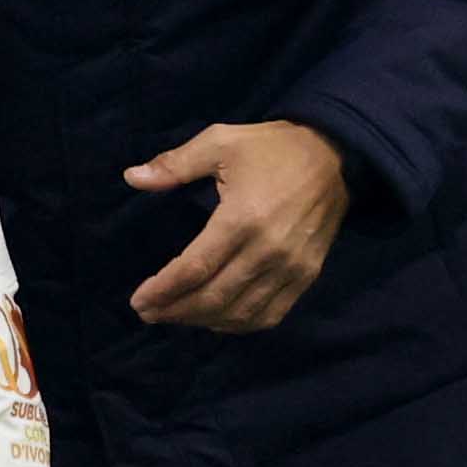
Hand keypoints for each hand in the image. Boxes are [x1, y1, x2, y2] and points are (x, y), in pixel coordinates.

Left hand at [123, 118, 347, 331]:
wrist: (335, 155)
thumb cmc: (272, 148)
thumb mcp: (220, 141)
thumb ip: (175, 164)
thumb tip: (131, 178)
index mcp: (242, 218)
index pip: (195, 268)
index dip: (163, 290)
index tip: (139, 301)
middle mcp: (267, 250)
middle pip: (214, 297)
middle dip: (176, 310)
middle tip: (149, 313)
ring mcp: (291, 268)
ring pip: (240, 313)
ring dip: (203, 321)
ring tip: (176, 315)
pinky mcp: (306, 275)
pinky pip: (270, 314)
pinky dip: (240, 324)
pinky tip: (217, 320)